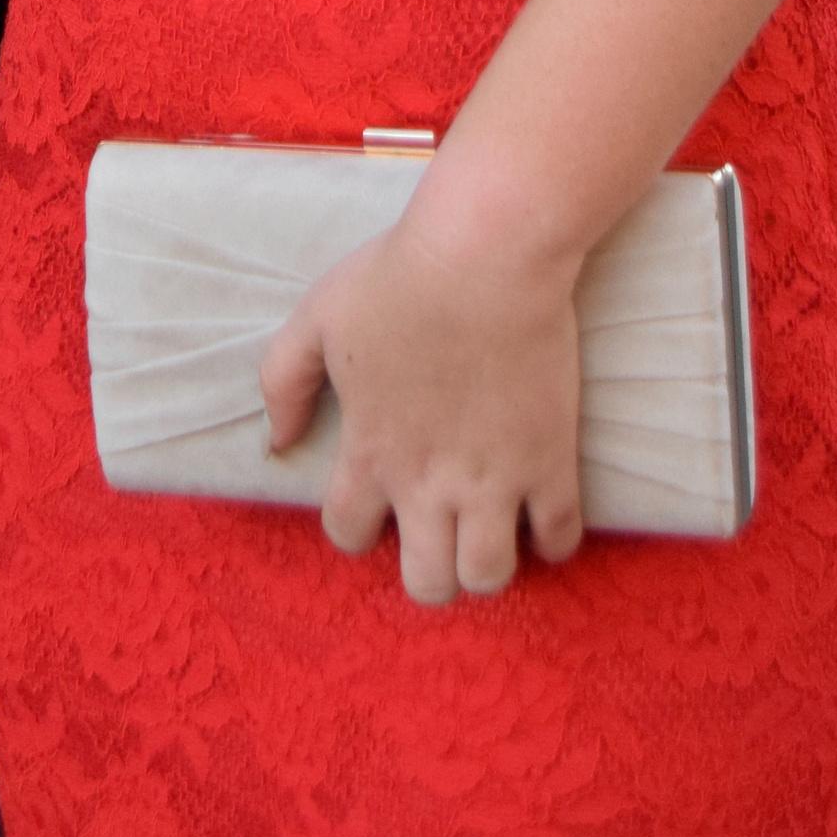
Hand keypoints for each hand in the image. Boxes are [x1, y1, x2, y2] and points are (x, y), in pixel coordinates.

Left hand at [260, 207, 582, 605]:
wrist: (486, 252)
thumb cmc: (398, 277)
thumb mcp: (317, 317)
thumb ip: (282, 382)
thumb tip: (275, 443)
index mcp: (371, 452)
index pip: (348, 535)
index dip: (356, 526)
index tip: (374, 502)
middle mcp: (429, 483)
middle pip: (427, 584)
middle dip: (428, 573)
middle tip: (437, 533)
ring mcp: (495, 479)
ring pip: (489, 577)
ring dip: (485, 566)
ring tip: (487, 531)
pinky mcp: (550, 461)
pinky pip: (560, 539)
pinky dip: (552, 541)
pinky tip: (539, 514)